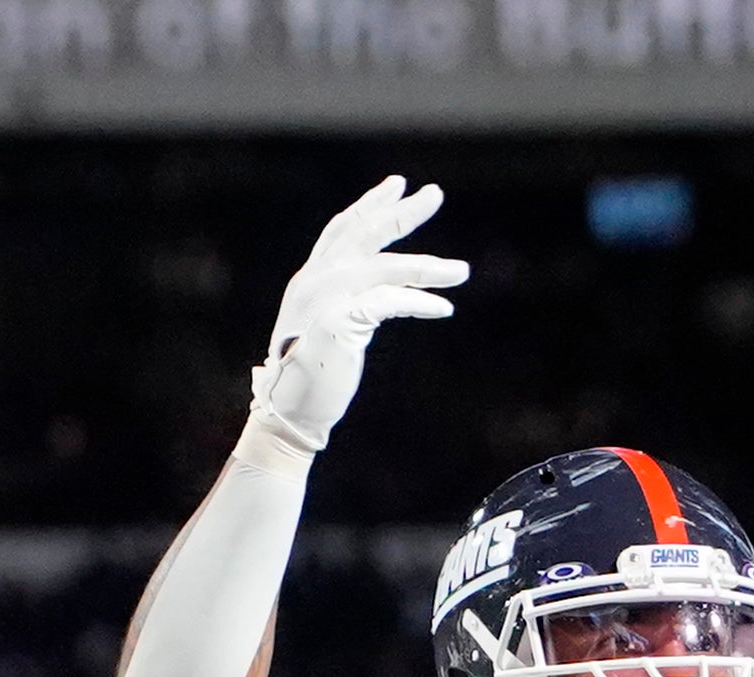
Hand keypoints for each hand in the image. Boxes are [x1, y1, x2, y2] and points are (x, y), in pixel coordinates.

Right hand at [252, 176, 465, 452]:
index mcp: (312, 278)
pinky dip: (418, 301)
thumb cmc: (313, 375)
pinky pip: (388, 301)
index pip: (344, 230)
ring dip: (427, 266)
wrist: (291, 412)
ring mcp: (325, 299)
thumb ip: (350, 301)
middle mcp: (316, 280)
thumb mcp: (332, 326)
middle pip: (365, 234)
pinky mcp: (339, 322)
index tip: (398, 186)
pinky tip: (443, 307)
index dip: (371, 206)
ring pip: (384, 267)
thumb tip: (382, 291)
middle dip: (401, 213)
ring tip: (462, 271)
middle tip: (435, 194)